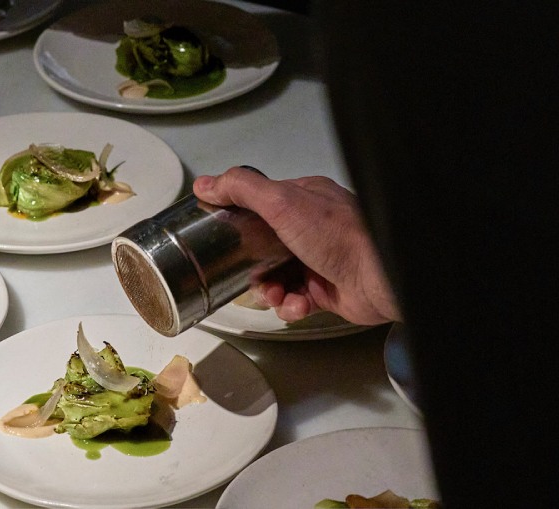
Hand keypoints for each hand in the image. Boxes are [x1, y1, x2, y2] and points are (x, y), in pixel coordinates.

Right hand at [193, 167, 399, 324]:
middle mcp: (312, 227)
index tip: (221, 236)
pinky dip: (291, 305)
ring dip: (270, 291)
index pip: (261, 204)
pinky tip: (298, 304)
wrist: (379, 277)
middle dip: (253, 267)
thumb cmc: (337, 235)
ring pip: (276, 277)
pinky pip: (294, 299)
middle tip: (251, 276)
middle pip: (263, 247)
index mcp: (304, 198)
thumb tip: (206, 184)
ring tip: (276, 296)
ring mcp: (318, 259)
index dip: (239, 221)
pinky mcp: (325, 290)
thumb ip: (243, 190)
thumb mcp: (282, 203)